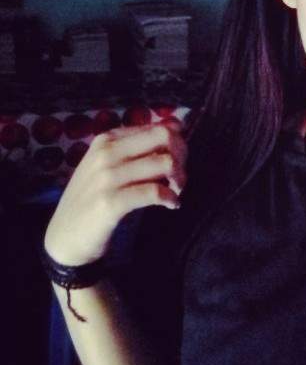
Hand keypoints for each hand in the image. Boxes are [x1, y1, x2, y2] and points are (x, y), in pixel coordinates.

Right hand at [44, 121, 186, 265]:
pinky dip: (171, 198)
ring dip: (179, 179)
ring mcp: (107, 177)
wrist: (65, 237)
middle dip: (182, 156)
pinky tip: (172, 205)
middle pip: (164, 137)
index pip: (157, 127)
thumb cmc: (93, 199)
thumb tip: (177, 127)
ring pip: (164, 162)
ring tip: (175, 192)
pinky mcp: (111, 202)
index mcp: (107, 139)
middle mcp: (106, 152)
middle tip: (180, 177)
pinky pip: (154, 192)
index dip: (178, 144)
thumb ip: (137, 148)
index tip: (178, 162)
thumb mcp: (109, 166)